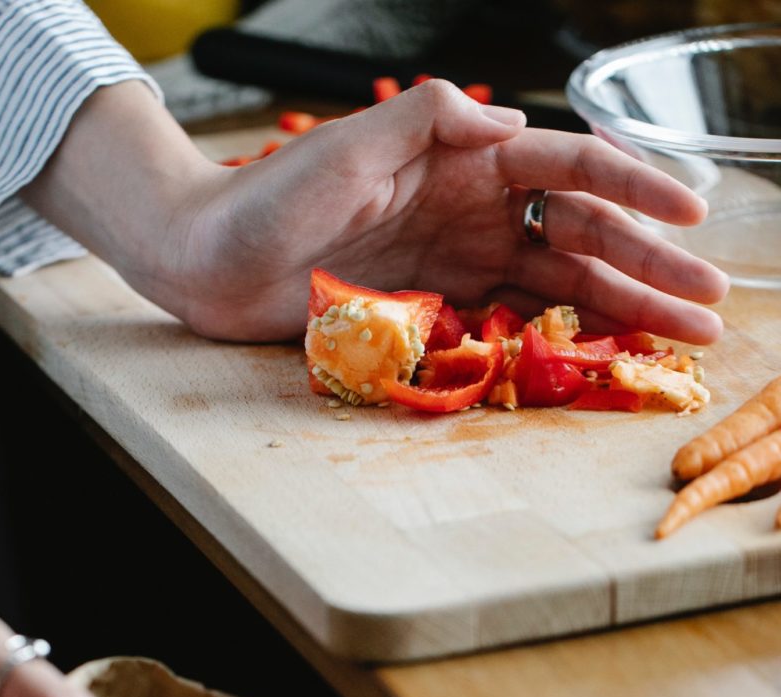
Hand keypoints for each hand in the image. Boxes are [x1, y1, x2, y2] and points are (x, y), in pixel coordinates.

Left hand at [26, 80, 727, 344]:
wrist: (210, 260)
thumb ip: (429, 121)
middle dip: (648, 266)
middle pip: (579, 233)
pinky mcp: (433, 305)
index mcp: (462, 159)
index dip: (634, 188)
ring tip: (682, 337)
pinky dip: (558, 332)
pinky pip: (510, 317)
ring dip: (621, 307)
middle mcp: (471, 208)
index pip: (566, 167)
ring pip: (556, 280)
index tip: (692, 217)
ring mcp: (455, 259)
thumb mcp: (348, 144)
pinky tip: (603, 350)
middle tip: (711, 304)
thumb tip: (511, 121)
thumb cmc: (266, 197)